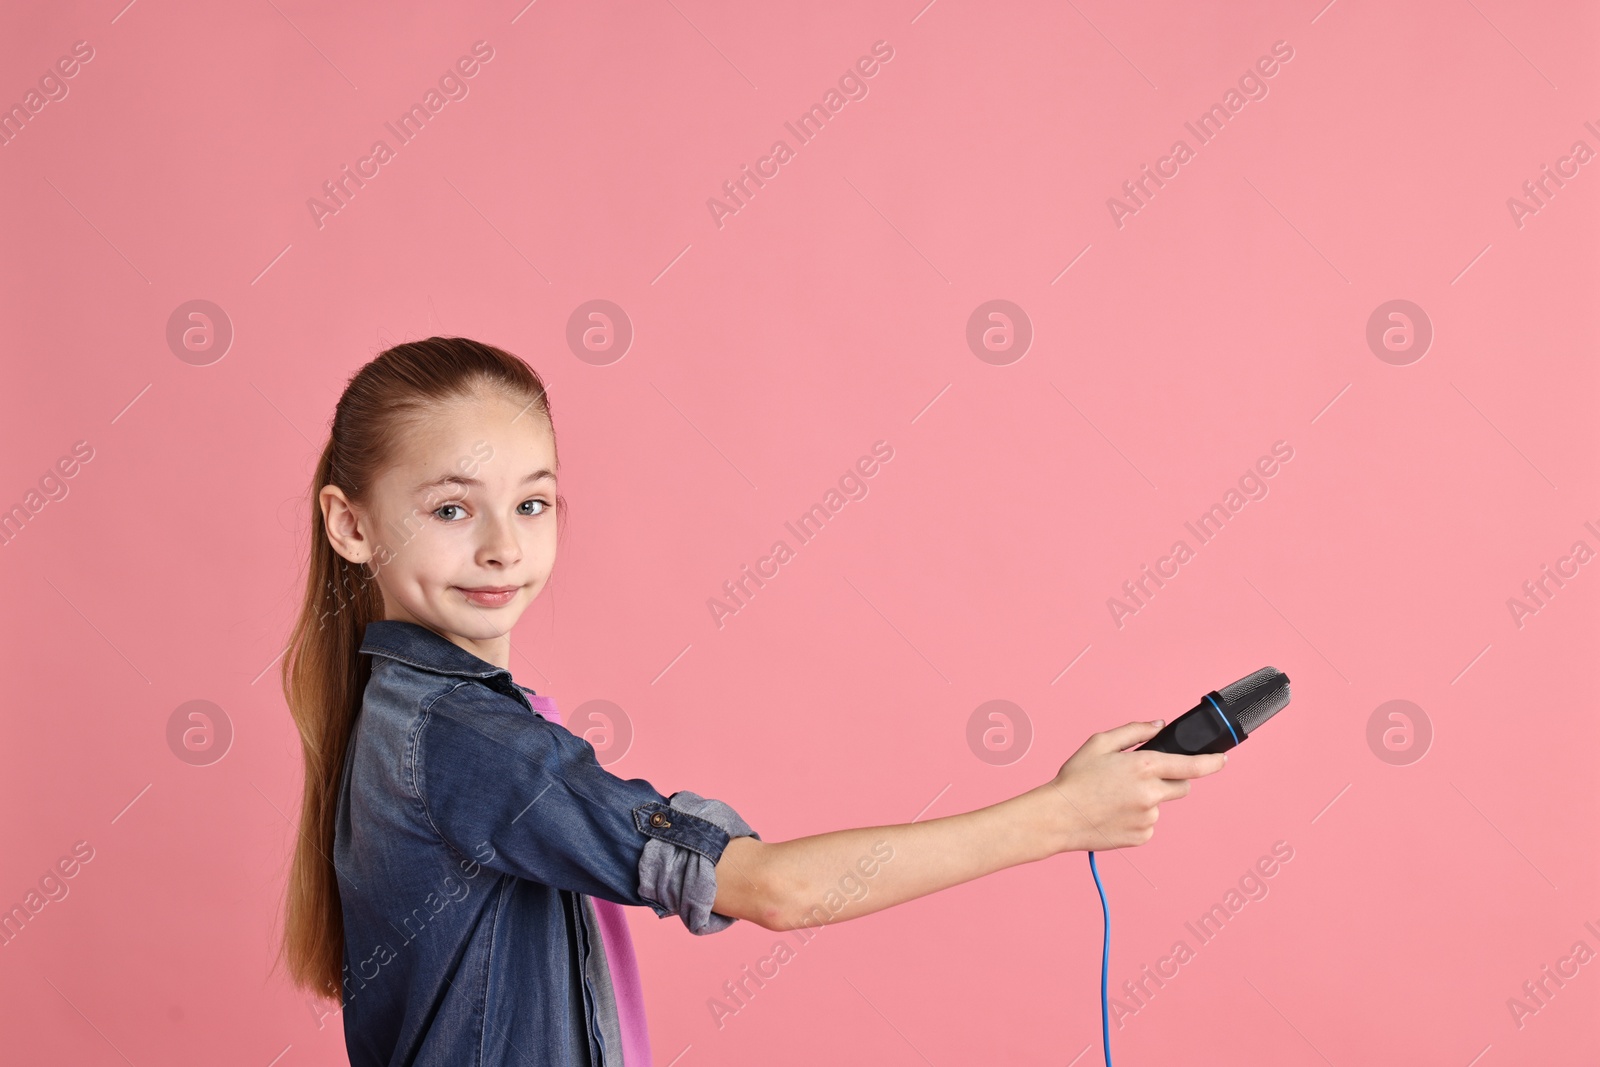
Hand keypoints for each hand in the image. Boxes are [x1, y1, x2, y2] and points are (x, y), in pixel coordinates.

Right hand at [1038, 719, 1227, 852]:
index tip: (1223, 760)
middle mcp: (1151, 794)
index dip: (1212, 762)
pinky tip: (1114, 814)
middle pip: (1182, 787)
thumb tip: (1158, 725)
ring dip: (1147, 801)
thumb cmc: (1075, 778)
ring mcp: (1148, 819)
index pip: (1192, 766)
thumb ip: (1134, 731)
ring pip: (1160, 806)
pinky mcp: (1141, 837)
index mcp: (1144, 767)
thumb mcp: (1099, 743)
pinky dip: (1136, 819)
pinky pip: (1148, 824)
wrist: (1058, 817)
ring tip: (1114, 799)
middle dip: (1170, 781)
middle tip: (1141, 779)